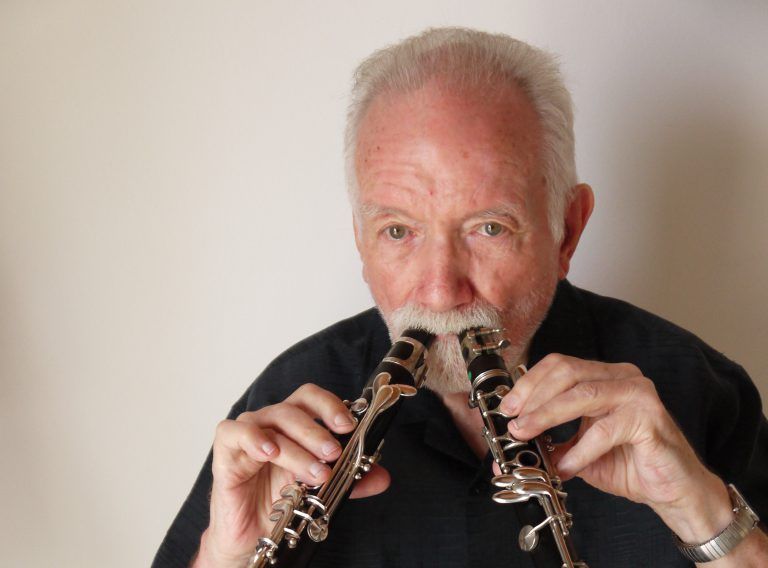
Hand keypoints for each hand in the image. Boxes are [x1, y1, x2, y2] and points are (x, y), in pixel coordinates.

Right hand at [195, 383, 390, 566]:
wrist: (252, 535)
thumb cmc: (282, 503)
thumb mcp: (322, 491)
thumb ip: (350, 481)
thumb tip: (382, 476)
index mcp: (295, 425)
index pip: (312, 399)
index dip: (331, 405)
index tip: (349, 426)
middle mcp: (272, 423)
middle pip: (294, 408)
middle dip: (318, 430)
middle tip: (335, 454)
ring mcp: (248, 434)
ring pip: (272, 422)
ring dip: (297, 447)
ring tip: (315, 472)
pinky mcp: (226, 451)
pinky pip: (234, 432)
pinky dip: (253, 438)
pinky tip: (270, 453)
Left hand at [498, 354, 732, 543]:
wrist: (673, 491)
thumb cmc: (630, 464)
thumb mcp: (579, 451)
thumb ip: (552, 443)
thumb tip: (515, 444)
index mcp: (605, 376)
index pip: (559, 365)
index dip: (529, 383)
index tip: (508, 407)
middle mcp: (622, 377)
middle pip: (567, 372)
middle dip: (533, 397)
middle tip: (514, 422)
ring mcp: (638, 394)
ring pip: (582, 395)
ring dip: (547, 416)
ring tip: (527, 435)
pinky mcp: (649, 418)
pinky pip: (604, 430)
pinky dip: (579, 450)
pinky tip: (566, 466)